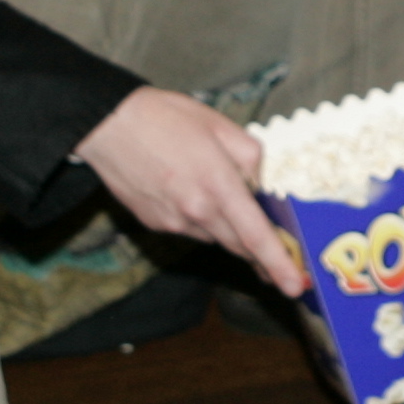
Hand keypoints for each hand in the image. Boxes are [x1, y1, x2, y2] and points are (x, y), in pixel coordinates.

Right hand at [73, 87, 304, 294]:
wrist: (108, 125)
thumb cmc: (165, 117)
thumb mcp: (220, 124)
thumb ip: (250, 157)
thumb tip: (260, 184)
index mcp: (218, 184)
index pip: (256, 236)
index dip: (278, 264)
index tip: (295, 286)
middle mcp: (196, 211)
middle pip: (239, 245)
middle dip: (261, 256)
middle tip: (277, 260)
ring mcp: (174, 222)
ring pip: (214, 236)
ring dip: (226, 226)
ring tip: (213, 190)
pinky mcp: (156, 224)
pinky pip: (190, 229)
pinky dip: (198, 217)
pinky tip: (186, 189)